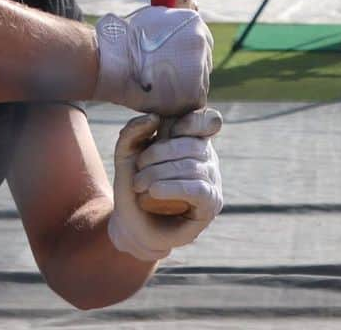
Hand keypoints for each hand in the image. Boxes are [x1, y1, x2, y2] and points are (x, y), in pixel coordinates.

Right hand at [93, 6, 212, 114]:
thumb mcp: (154, 17)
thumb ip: (175, 18)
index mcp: (193, 22)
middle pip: (203, 60)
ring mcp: (199, 66)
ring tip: (162, 88)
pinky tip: (166, 99)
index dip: (188, 52)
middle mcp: (201, 42)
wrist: (111, 61)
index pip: (202, 40)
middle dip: (189, 69)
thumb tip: (195, 5)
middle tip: (166, 77)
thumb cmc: (125, 39)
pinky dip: (183, 101)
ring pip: (200, 81)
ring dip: (186, 86)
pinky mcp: (194, 92)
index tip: (176, 61)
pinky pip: (195, 99)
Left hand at [107, 109, 223, 261]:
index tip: (163, 130)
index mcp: (193, 137)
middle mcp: (207, 156)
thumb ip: (134, 130)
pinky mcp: (211, 203)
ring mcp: (213, 179)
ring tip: (139, 184)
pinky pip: (198, 190)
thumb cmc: (134, 183)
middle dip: (160, 153)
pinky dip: (174, 188)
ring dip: (161, 173)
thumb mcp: (127, 152)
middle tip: (138, 168)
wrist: (131, 223)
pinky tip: (155, 191)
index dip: (190, 122)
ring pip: (193, 167)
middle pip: (193, 145)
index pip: (208, 120)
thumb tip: (154, 117)